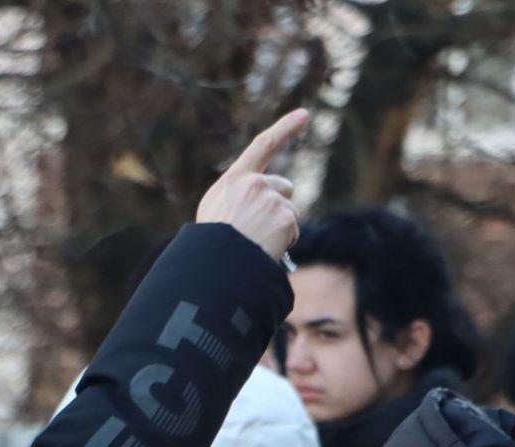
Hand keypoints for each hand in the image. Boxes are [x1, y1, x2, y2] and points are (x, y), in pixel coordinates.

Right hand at [196, 110, 307, 259]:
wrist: (216, 263)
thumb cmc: (210, 242)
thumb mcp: (215, 209)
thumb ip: (239, 194)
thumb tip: (260, 196)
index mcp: (235, 179)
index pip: (264, 145)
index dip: (285, 128)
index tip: (304, 114)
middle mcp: (256, 184)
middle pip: (285, 188)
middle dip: (280, 204)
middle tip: (261, 227)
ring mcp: (272, 201)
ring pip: (290, 213)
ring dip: (281, 227)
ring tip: (257, 242)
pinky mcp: (285, 220)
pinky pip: (292, 232)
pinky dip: (283, 243)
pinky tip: (265, 249)